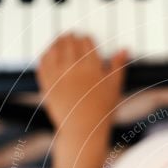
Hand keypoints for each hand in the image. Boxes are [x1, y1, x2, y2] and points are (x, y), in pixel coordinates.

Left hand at [36, 33, 127, 167]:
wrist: (83, 131)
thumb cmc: (102, 112)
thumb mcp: (114, 88)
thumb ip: (118, 66)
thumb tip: (125, 49)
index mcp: (92, 68)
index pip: (86, 41)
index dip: (85, 38)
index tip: (84, 38)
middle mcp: (74, 69)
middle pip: (69, 42)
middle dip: (70, 37)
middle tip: (70, 36)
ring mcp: (59, 76)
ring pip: (54, 48)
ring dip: (57, 42)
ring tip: (60, 41)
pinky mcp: (47, 84)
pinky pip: (42, 62)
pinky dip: (45, 54)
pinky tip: (49, 54)